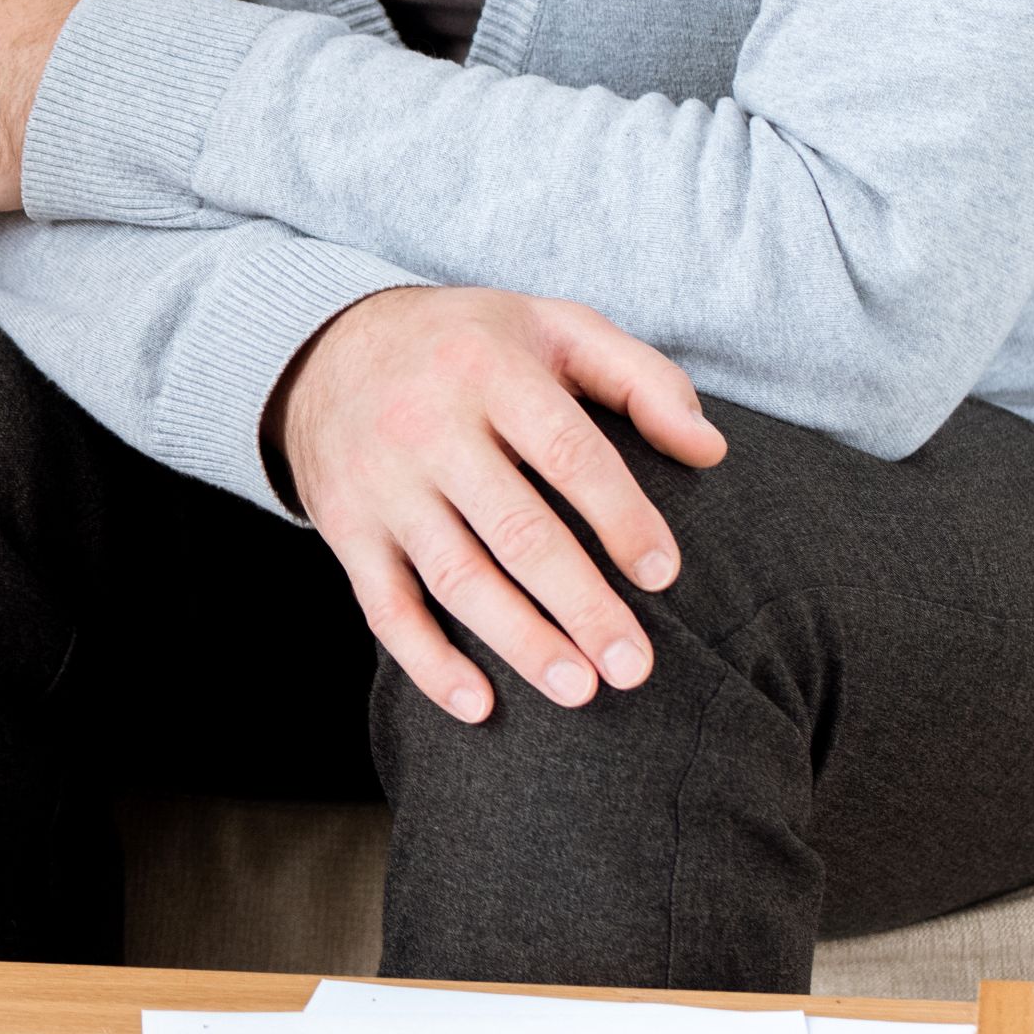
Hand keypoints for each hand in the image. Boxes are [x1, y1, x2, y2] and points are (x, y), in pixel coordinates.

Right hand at [275, 287, 727, 724]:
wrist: (324, 350)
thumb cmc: (470, 346)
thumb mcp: (554, 327)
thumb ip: (641, 379)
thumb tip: (709, 451)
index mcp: (489, 370)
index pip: (568, 451)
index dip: (620, 516)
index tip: (665, 575)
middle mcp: (426, 426)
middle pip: (515, 529)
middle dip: (579, 605)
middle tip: (635, 668)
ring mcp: (380, 483)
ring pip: (455, 577)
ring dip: (518, 641)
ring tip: (580, 692)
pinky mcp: (344, 528)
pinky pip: (384, 607)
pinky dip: (426, 662)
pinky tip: (479, 706)